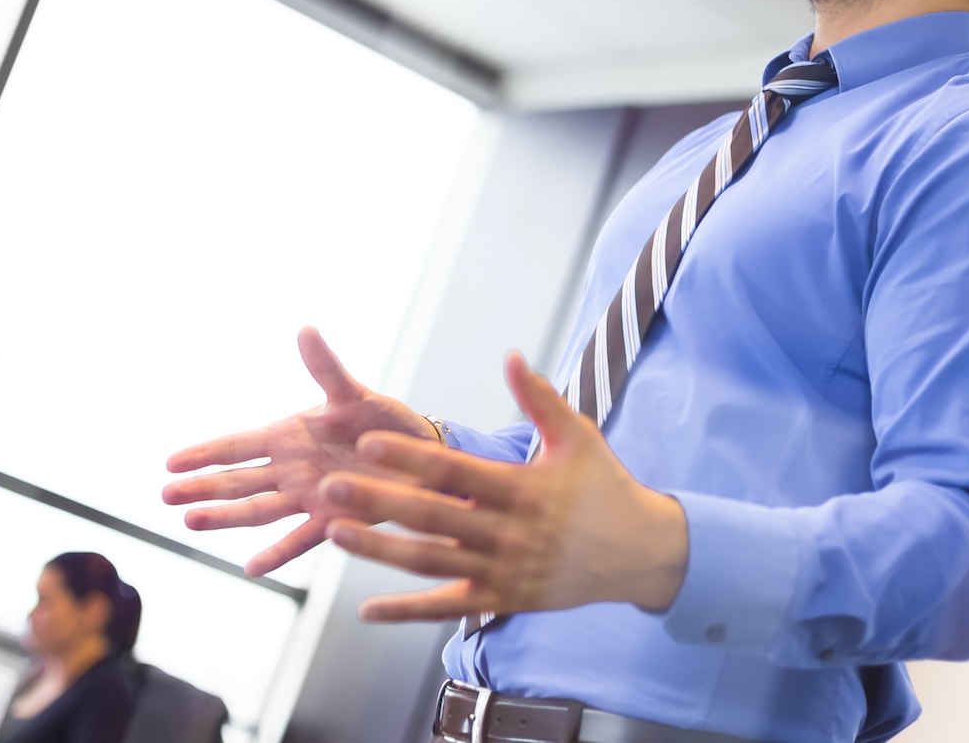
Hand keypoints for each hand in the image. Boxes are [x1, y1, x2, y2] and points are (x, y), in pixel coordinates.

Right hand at [162, 327, 435, 576]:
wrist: (423, 455)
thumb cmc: (385, 420)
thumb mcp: (353, 394)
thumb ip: (326, 368)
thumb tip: (306, 329)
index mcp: (289, 436)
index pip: (237, 445)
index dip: (205, 453)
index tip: (170, 461)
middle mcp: (291, 469)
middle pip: (237, 480)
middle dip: (202, 487)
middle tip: (165, 495)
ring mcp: (308, 497)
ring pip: (258, 510)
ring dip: (226, 517)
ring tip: (191, 522)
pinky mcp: (333, 520)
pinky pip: (300, 540)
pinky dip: (277, 554)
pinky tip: (252, 568)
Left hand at [317, 352, 688, 621]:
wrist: (641, 554)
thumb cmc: (605, 487)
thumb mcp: (579, 436)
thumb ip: (540, 398)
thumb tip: (512, 356)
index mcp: (523, 489)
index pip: (455, 472)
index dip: (409, 458)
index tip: (367, 443)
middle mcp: (509, 534)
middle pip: (431, 518)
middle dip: (377, 502)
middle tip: (327, 487)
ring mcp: (504, 572)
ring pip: (430, 564)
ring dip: (379, 552)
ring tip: (332, 532)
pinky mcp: (502, 601)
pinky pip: (447, 608)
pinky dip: (406, 612)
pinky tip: (366, 610)